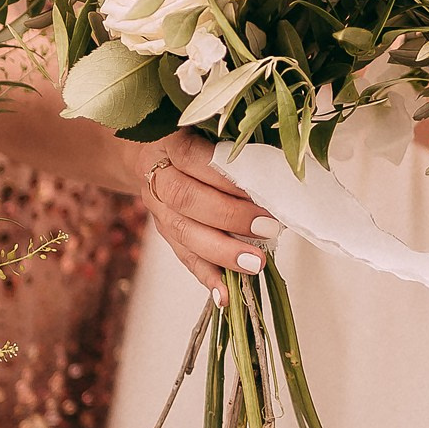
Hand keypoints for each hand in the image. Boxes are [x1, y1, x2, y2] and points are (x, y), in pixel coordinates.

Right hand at [121, 132, 278, 295]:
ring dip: (222, 252)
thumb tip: (280, 176)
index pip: (195, 159)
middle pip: (186, 199)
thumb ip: (235, 150)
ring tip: (255, 264)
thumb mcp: (206, 131)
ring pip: (184, 233)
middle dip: (230, 217)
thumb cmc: (191, 139)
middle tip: (268, 229)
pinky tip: (225, 296)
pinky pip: (184, 257)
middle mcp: (157, 176)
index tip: (262, 192)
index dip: (228, 179)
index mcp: (169, 143)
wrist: (149, 153)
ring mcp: (157, 208)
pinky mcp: (164, 233)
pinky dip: (207, 278)